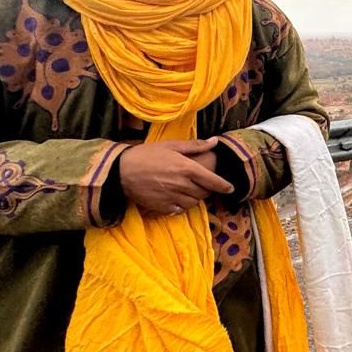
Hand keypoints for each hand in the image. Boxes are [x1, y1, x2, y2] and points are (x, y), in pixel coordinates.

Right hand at [118, 139, 234, 216]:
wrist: (121, 171)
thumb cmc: (147, 154)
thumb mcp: (171, 145)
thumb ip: (195, 146)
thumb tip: (214, 142)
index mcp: (186, 168)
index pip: (212, 181)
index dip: (224, 185)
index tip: (230, 188)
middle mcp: (182, 184)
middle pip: (204, 193)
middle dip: (208, 190)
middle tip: (205, 185)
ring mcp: (172, 197)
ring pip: (193, 202)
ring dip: (196, 197)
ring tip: (190, 190)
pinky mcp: (162, 207)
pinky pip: (180, 209)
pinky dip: (182, 205)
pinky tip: (177, 197)